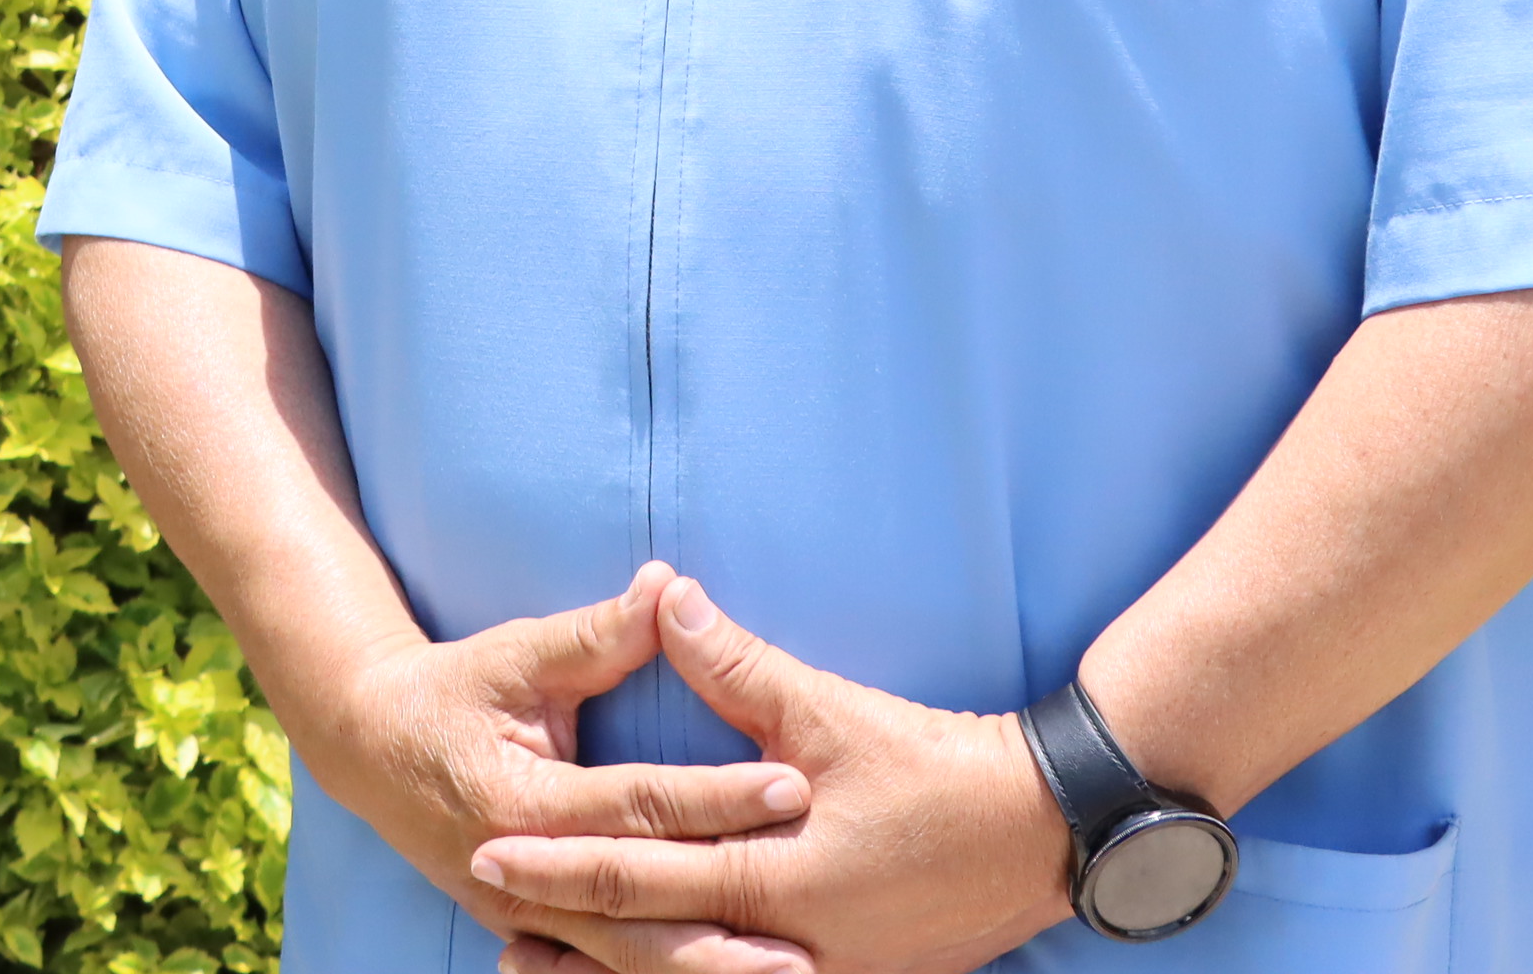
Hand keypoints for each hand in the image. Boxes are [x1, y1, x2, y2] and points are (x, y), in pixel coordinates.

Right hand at [291, 563, 817, 928]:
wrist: (367, 748)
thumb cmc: (450, 691)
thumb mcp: (515, 654)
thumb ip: (597, 634)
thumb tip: (670, 587)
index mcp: (522, 800)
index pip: (639, 803)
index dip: (717, 796)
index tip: (794, 786)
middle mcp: (523, 872)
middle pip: (638, 909)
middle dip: (725, 921)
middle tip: (806, 934)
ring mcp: (522, 915)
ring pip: (624, 956)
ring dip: (701, 968)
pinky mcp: (529, 931)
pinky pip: (601, 966)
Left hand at [469, 573, 1076, 973]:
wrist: (1043, 833)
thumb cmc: (937, 767)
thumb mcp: (828, 711)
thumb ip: (735, 663)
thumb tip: (662, 596)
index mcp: (773, 874)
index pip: (638, 871)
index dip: (557, 862)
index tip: (488, 848)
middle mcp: (788, 942)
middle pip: (650, 947)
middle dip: (566, 931)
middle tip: (492, 914)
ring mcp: (820, 972)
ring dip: (615, 971)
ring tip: (539, 961)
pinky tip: (653, 968)